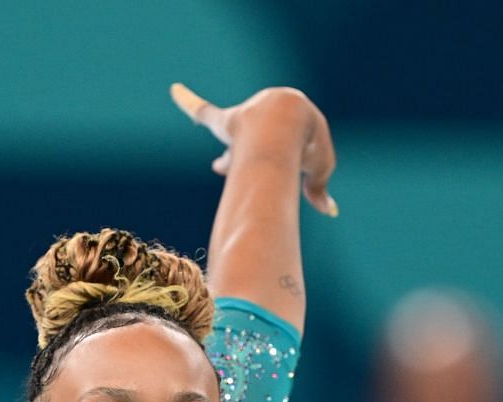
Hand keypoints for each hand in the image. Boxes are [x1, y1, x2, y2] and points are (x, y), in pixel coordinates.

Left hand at [170, 84, 337, 217]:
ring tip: (221, 167)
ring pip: (235, 139)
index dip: (280, 163)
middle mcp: (265, 117)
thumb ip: (318, 188)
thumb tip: (329, 210)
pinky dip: (188, 102)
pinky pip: (203, 111)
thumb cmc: (305, 148)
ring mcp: (244, 119)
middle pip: (255, 142)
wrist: (286, 124)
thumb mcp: (319, 170)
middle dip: (248, 159)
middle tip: (239, 176)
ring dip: (232, 157)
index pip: (282, 143)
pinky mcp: (225, 122)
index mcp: (292, 121)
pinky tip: (174, 90)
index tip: (275, 180)